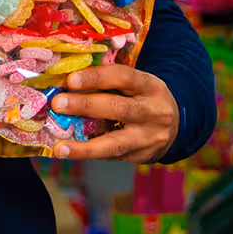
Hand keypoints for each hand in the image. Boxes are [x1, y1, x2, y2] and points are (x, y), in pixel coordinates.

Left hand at [48, 64, 179, 161]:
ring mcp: (148, 138)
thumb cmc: (143, 99)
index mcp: (150, 86)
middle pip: (118, 108)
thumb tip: (66, 82)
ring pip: (116, 143)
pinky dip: (88, 153)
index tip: (70, 79)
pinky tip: (68, 153)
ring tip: (61, 147)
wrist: (175, 126)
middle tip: (58, 104)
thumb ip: (109, 83)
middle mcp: (154, 112)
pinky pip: (111, 156)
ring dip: (85, 146)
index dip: (96, 77)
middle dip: (85, 105)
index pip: (123, 77)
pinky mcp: (140, 156)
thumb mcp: (136, 85)